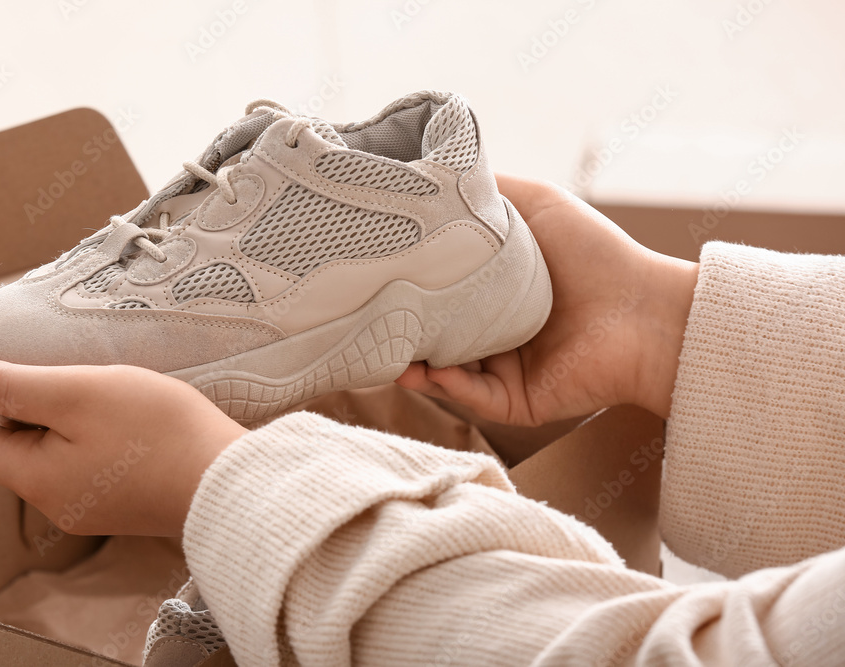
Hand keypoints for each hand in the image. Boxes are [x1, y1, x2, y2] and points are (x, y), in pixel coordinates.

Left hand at [0, 359, 246, 536]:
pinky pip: (73, 462)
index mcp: (35, 478)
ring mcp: (89, 505)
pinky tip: (95, 406)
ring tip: (55, 375)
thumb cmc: (159, 433)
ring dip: (33, 416)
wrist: (230, 481)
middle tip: (3, 359)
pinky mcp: (120, 500)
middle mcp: (55, 501)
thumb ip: (12, 385)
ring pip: (39, 456)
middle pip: (0, 451)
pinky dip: (66, 430)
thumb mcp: (79, 393)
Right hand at [397, 174, 698, 425]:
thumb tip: (434, 171)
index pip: (439, 291)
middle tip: (364, 313)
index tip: (371, 272)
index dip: (407, 283)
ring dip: (414, 361)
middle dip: (400, 326)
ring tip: (382, 345)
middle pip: (434, 334)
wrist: (646, 312)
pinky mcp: (517, 403)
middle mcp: (495, 333)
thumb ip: (488, 191)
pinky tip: (427, 368)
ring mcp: (504, 371)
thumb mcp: (537, 204)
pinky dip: (448, 385)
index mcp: (496, 292)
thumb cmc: (596, 254)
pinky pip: (473, 397)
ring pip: (445, 371)